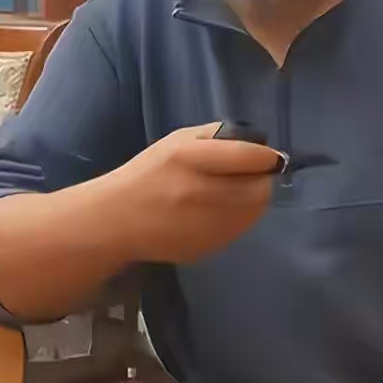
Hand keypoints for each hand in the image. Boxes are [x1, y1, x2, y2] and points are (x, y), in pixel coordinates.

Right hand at [99, 123, 278, 263]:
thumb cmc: (148, 174)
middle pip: (259, 189)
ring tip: (232, 193)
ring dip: (252, 200)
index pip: (249, 157)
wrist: (115, 221)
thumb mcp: (178, 140)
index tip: (268, 157)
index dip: (266, 157)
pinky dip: (237, 219)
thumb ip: (217, 135)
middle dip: (261, 180)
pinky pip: (238, 230)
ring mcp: (204, 225)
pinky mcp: (206, 247)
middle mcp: (200, 193)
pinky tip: (217, 212)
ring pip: (254, 212)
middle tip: (250, 176)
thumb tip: (257, 142)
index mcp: (190, 159)